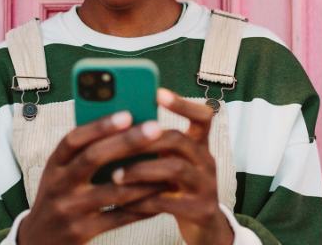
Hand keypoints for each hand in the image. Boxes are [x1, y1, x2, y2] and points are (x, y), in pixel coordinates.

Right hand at [17, 111, 166, 244]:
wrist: (39, 240)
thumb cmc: (60, 197)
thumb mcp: (62, 172)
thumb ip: (85, 153)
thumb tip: (127, 127)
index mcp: (54, 164)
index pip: (74, 139)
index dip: (99, 125)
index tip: (126, 114)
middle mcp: (59, 184)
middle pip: (93, 158)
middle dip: (126, 142)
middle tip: (155, 129)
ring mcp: (69, 209)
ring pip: (112, 191)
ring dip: (144, 178)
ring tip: (168, 167)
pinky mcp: (82, 231)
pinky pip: (119, 217)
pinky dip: (142, 207)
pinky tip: (160, 197)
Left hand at [112, 89, 234, 244]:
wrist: (204, 228)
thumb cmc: (177, 188)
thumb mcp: (172, 163)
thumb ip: (154, 146)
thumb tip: (114, 125)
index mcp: (199, 145)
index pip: (201, 116)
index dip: (182, 104)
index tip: (157, 93)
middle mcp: (207, 161)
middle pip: (180, 140)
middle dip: (145, 140)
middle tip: (117, 143)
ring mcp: (207, 186)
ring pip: (175, 169)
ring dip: (141, 170)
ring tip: (115, 175)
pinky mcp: (202, 211)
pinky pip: (169, 202)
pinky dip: (143, 201)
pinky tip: (123, 202)